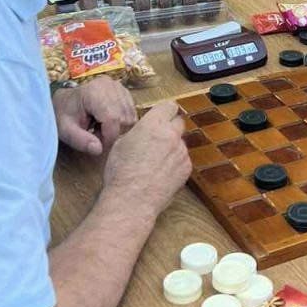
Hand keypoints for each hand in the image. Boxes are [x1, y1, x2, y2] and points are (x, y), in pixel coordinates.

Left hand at [52, 77, 136, 154]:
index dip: (108, 137)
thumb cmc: (64, 114)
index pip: (112, 119)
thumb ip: (81, 141)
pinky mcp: (124, 90)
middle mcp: (109, 85)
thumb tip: (98, 149)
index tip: (98, 144)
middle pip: (124, 118)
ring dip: (119, 128)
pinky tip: (108, 120)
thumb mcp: (66, 130)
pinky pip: (131, 113)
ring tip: (101, 127)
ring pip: (130, 117)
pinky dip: (122, 121)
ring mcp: (118, 86)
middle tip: (96, 134)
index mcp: (93, 92)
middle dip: (113, 132)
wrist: (65, 100)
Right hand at [102, 99, 190, 214]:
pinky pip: (183, 159)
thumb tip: (143, 130)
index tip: (162, 116)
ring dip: (172, 147)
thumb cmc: (121, 173)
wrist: (132, 199)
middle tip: (159, 139)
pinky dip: (176, 163)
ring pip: (180, 143)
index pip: (169, 106)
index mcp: (153, 124)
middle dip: (171, 128)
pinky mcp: (186, 167)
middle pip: (179, 122)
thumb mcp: (120, 143)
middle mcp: (171, 135)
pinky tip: (162, 173)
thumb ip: (138, 132)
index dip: (165, 111)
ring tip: (156, 162)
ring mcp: (181, 151)